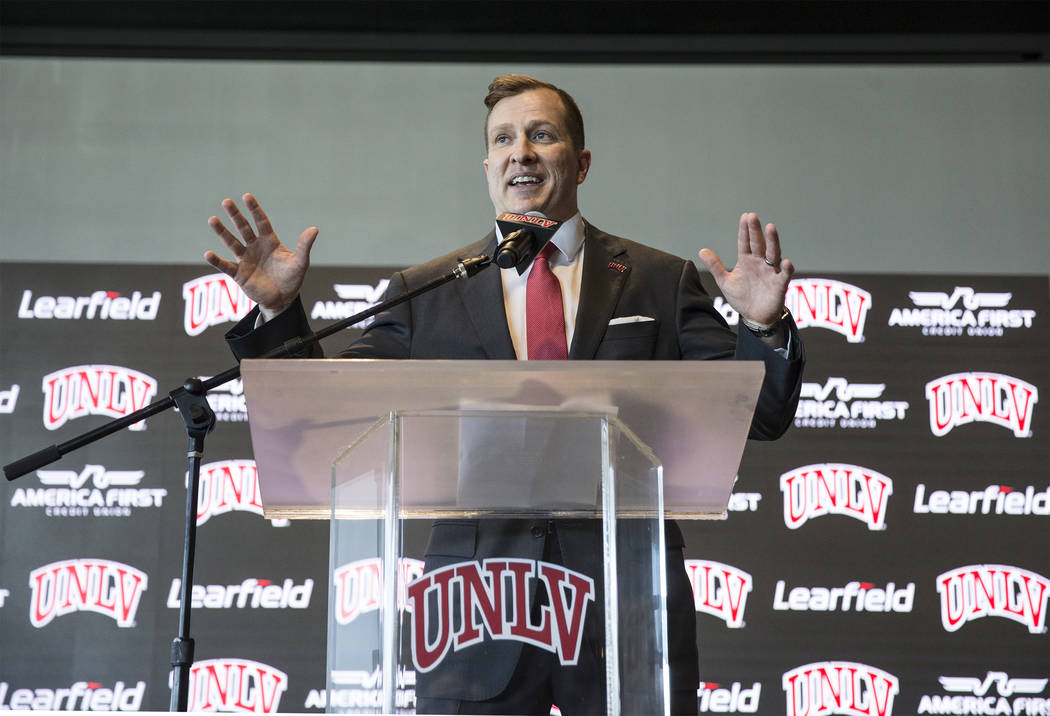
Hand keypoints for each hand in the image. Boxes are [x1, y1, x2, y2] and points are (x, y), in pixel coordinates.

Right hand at [204, 193, 317, 319]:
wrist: (283, 299)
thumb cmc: (292, 278)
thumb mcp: (300, 262)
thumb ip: (304, 246)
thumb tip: (314, 229)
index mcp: (269, 242)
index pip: (261, 222)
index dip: (255, 210)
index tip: (247, 196)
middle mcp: (255, 247)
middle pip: (244, 228)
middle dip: (235, 216)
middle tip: (227, 201)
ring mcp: (245, 260)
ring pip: (232, 243)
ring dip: (222, 232)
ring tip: (212, 219)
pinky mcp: (239, 274)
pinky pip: (226, 266)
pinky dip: (217, 261)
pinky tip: (208, 253)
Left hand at [698, 212, 793, 326]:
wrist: (754, 316)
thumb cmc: (742, 297)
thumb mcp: (725, 281)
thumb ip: (716, 266)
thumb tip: (702, 250)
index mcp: (747, 261)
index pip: (745, 242)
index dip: (745, 230)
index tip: (745, 216)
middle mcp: (760, 263)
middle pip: (758, 244)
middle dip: (755, 230)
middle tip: (752, 216)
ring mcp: (770, 272)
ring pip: (773, 253)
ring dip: (772, 241)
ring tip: (770, 227)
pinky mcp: (779, 285)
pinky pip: (784, 275)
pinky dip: (786, 269)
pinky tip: (786, 261)